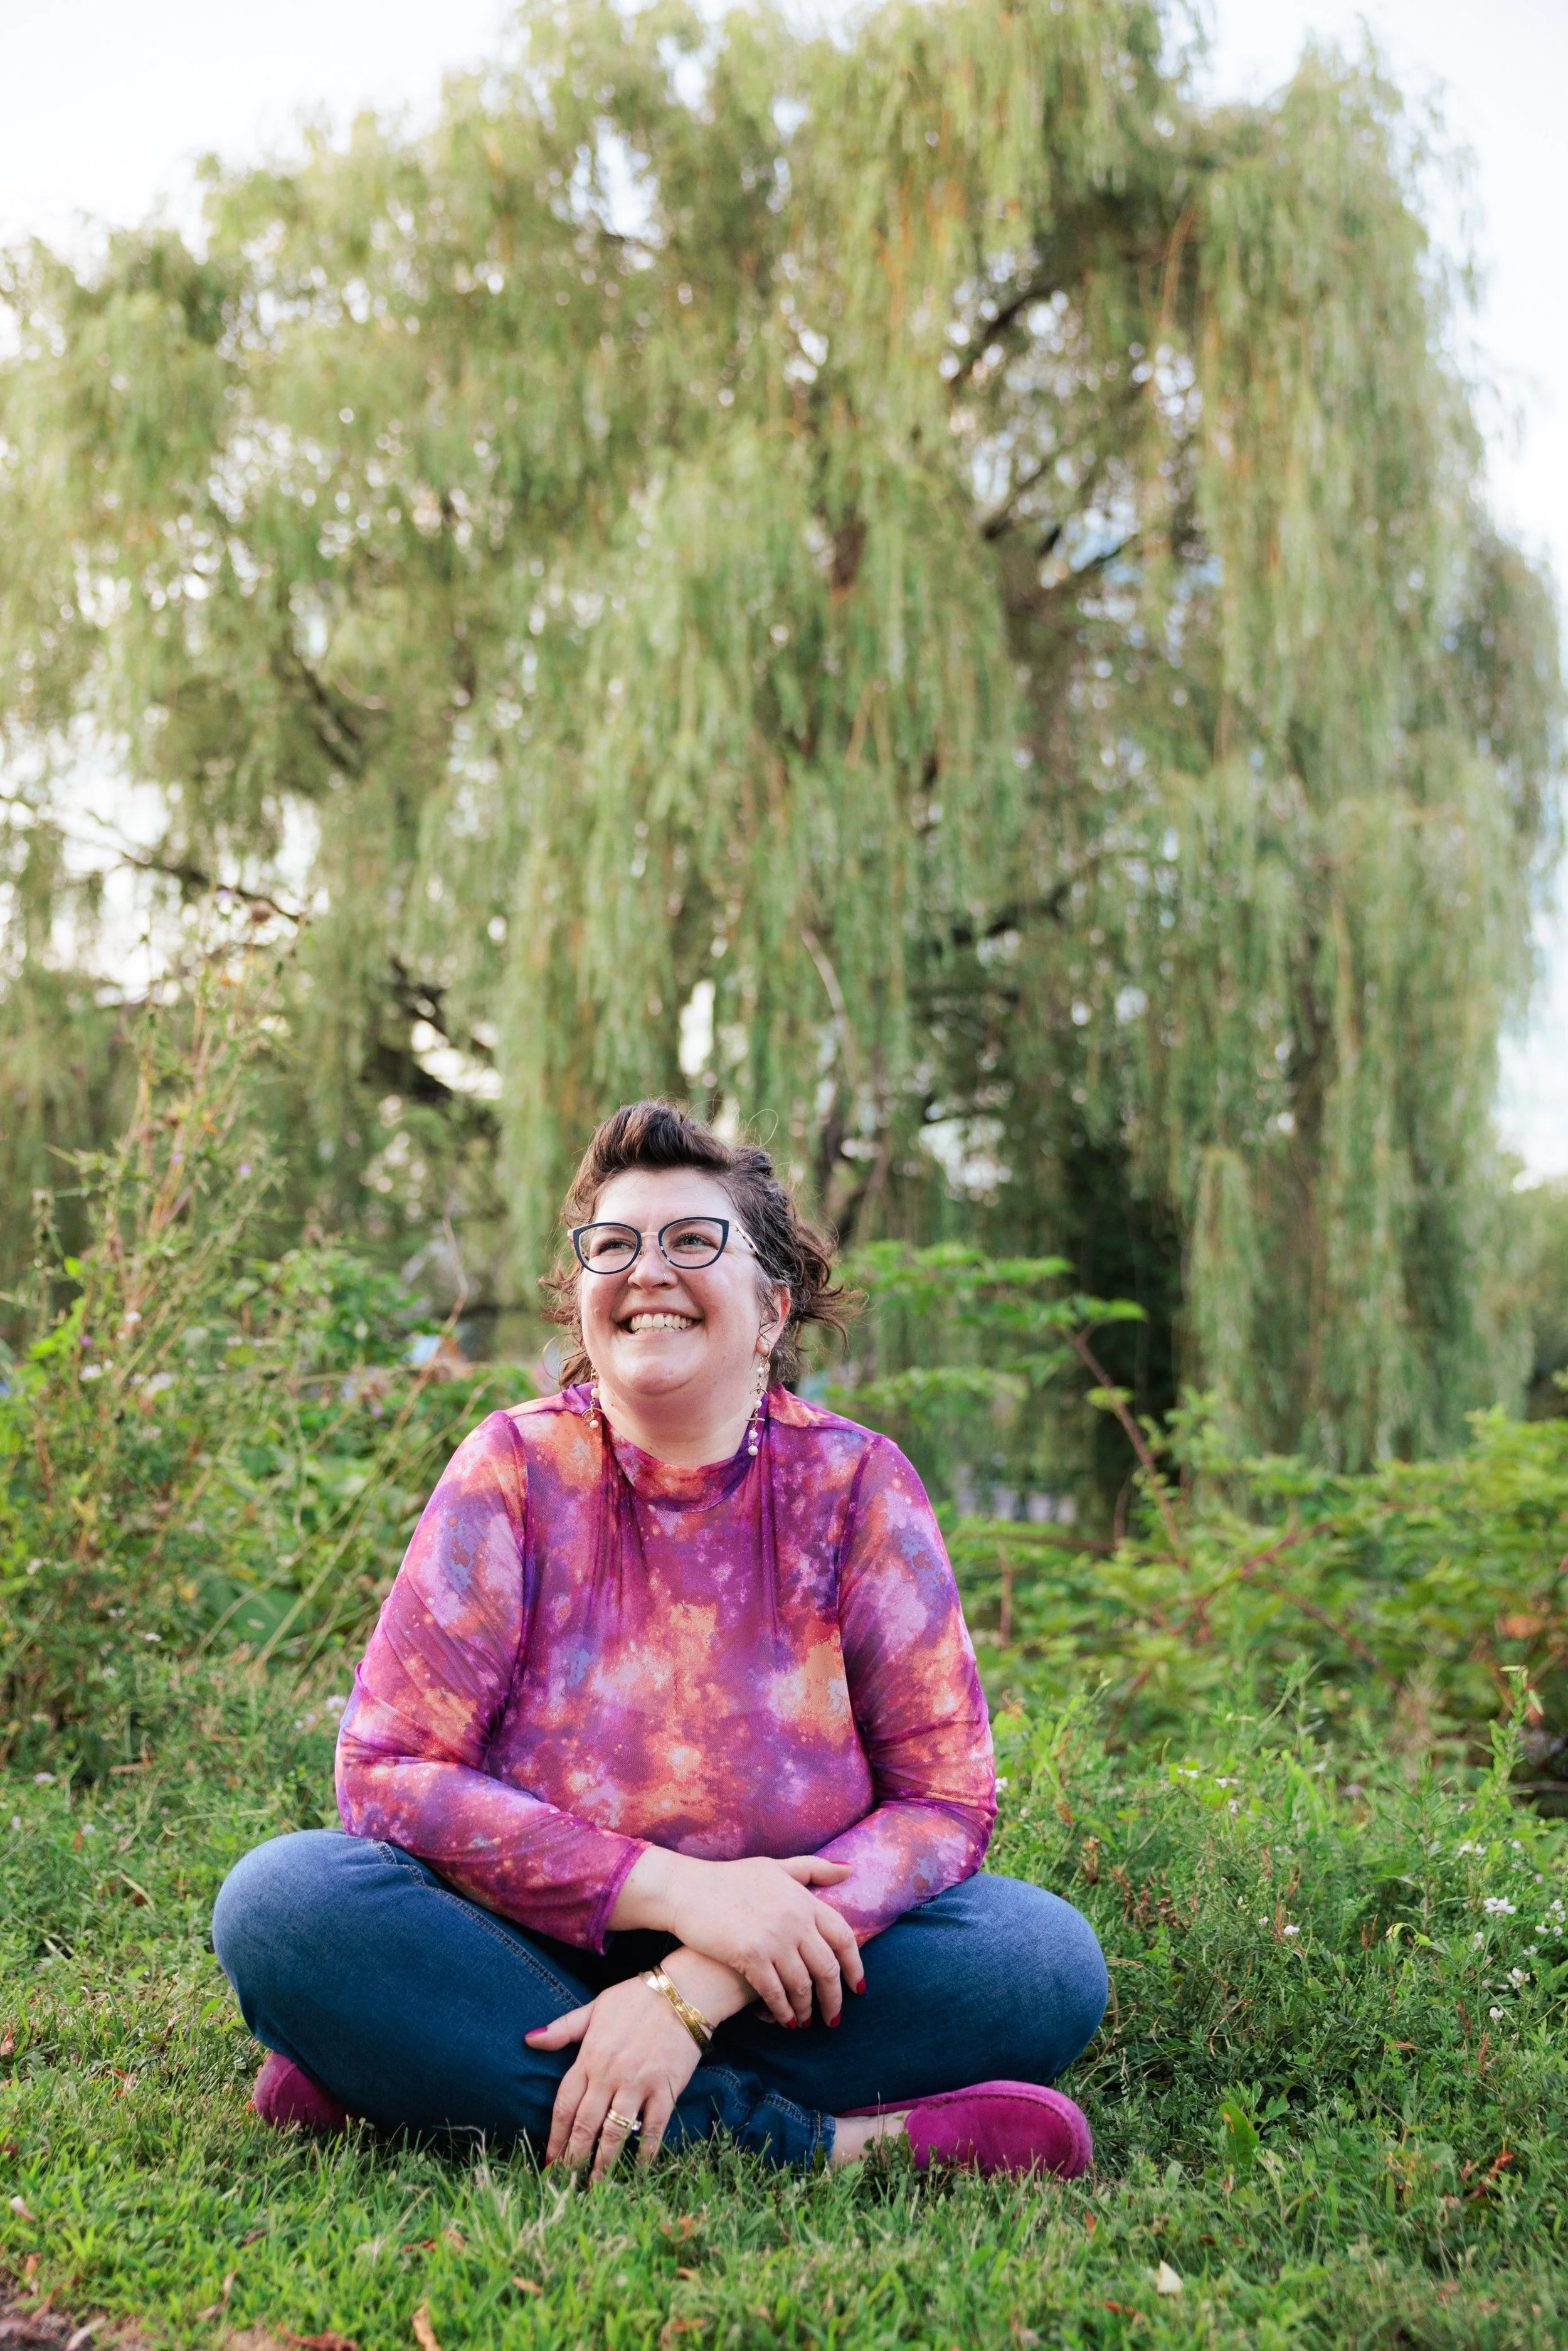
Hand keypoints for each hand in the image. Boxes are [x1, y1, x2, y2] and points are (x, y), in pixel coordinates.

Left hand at [526, 1975, 701, 2180]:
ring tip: (595, 2188)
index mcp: (590, 2056)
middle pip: (586, 2125)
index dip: (556, 2136)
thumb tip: (529, 2039)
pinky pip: (653, 2128)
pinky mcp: (665, 2089)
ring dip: (604, 2163)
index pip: (565, 2104)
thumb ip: (563, 2028)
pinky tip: (638, 2171)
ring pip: (615, 2132)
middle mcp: (610, 2074)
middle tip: (567, 2185)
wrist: (683, 1990)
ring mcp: (638, 2083)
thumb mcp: (596, 2007)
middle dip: (575, 2158)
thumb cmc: (637, 1998)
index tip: (549, 2161)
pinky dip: (645, 2153)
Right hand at [611, 1849, 865, 2026]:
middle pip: (827, 1967)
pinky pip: (776, 1993)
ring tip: (806, 2022)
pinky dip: (783, 2011)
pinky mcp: (751, 1956)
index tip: (858, 1988)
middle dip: (834, 1998)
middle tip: (834, 2018)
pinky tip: (784, 2021)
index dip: (855, 1966)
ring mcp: (774, 1938)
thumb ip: (812, 1870)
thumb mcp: (774, 1867)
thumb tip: (850, 1871)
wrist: (686, 1890)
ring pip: (803, 1985)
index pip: (843, 1936)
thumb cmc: (729, 1879)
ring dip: (807, 2009)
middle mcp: (795, 1918)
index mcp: (803, 1898)